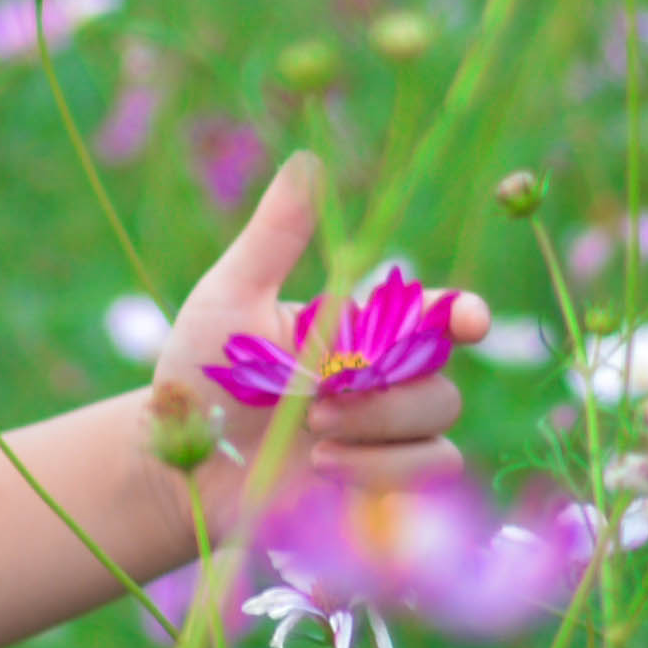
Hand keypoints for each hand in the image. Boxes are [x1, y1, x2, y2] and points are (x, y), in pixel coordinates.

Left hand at [157, 151, 481, 525]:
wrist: (178, 458)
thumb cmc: (203, 371)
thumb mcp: (231, 297)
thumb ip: (275, 237)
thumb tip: (307, 160)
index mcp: (361, 330)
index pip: (435, 316)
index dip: (464, 314)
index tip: (468, 319)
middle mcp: (385, 381)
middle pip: (440, 379)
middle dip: (387, 393)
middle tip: (318, 403)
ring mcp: (387, 436)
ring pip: (439, 428)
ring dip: (380, 433)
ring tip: (313, 438)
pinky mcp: (382, 487)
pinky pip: (427, 476)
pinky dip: (382, 473)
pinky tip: (323, 471)